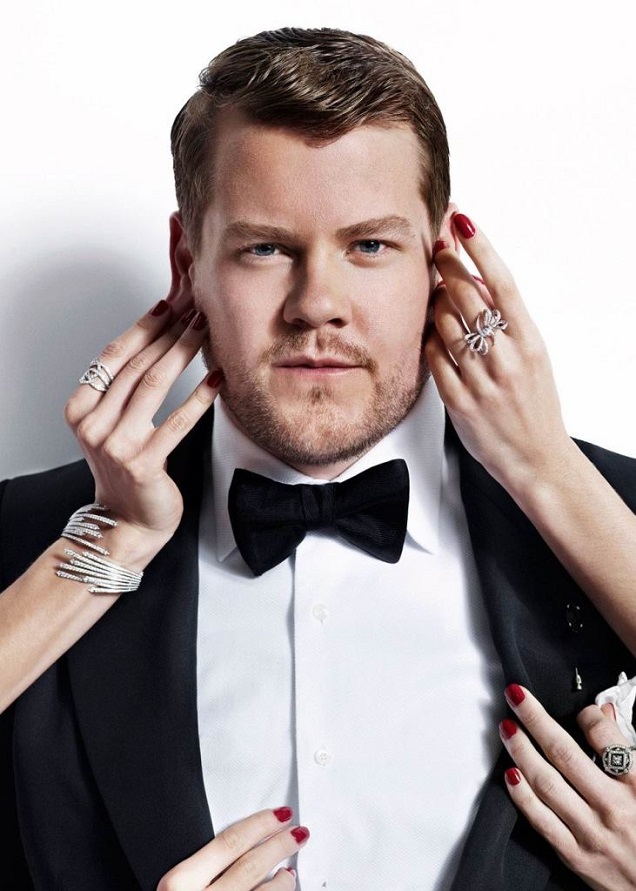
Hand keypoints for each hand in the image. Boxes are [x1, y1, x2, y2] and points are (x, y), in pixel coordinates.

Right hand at [64, 298, 220, 565]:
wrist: (125, 523)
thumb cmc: (125, 470)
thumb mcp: (111, 426)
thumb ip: (124, 390)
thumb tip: (158, 337)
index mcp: (80, 410)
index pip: (113, 357)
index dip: (142, 327)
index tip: (168, 303)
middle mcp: (93, 425)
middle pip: (136, 365)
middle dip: (169, 332)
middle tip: (195, 307)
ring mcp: (116, 445)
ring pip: (154, 385)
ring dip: (183, 352)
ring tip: (205, 330)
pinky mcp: (144, 463)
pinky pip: (178, 422)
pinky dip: (199, 398)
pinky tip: (217, 378)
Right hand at [156, 807, 307, 889]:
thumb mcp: (173, 890)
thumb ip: (198, 870)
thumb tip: (237, 847)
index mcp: (179, 885)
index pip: (230, 843)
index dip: (259, 824)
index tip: (277, 815)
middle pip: (252, 865)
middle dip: (279, 845)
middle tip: (296, 831)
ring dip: (284, 879)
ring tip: (290, 870)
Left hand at [427, 213, 571, 497]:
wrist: (537, 459)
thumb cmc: (534, 405)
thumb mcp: (533, 356)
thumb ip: (508, 322)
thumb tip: (477, 282)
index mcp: (529, 342)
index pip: (501, 282)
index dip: (479, 247)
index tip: (462, 221)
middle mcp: (506, 358)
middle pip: (467, 296)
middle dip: (447, 265)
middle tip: (436, 246)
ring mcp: (481, 380)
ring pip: (444, 323)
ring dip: (435, 302)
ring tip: (435, 293)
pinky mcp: (458, 402)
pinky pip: (433, 358)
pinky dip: (428, 340)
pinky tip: (430, 333)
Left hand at [501, 684, 635, 889]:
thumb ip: (628, 750)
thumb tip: (603, 713)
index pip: (605, 738)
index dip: (588, 715)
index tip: (580, 708)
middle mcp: (613, 808)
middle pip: (564, 754)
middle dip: (535, 719)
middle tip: (516, 695)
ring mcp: (592, 833)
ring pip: (546, 784)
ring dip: (521, 751)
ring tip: (507, 728)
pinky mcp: (576, 856)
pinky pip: (542, 821)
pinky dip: (522, 796)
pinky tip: (510, 773)